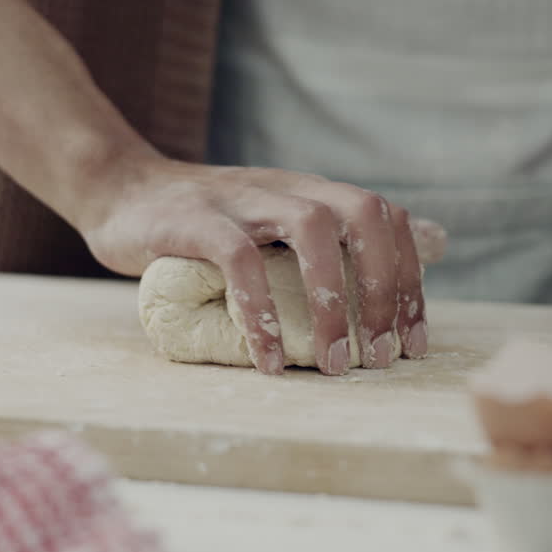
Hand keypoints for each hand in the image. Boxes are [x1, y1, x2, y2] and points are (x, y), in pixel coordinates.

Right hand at [82, 155, 443, 375]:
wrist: (119, 190)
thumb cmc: (206, 222)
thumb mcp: (278, 221)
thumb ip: (341, 235)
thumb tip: (432, 243)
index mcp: (313, 192)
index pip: (387, 219)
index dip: (409, 278)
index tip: (411, 342)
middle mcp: (287, 188)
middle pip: (364, 214)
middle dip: (385, 287)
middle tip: (379, 356)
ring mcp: (242, 199)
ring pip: (311, 229)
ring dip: (331, 301)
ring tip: (330, 364)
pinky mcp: (195, 219)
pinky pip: (239, 260)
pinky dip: (260, 311)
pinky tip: (269, 360)